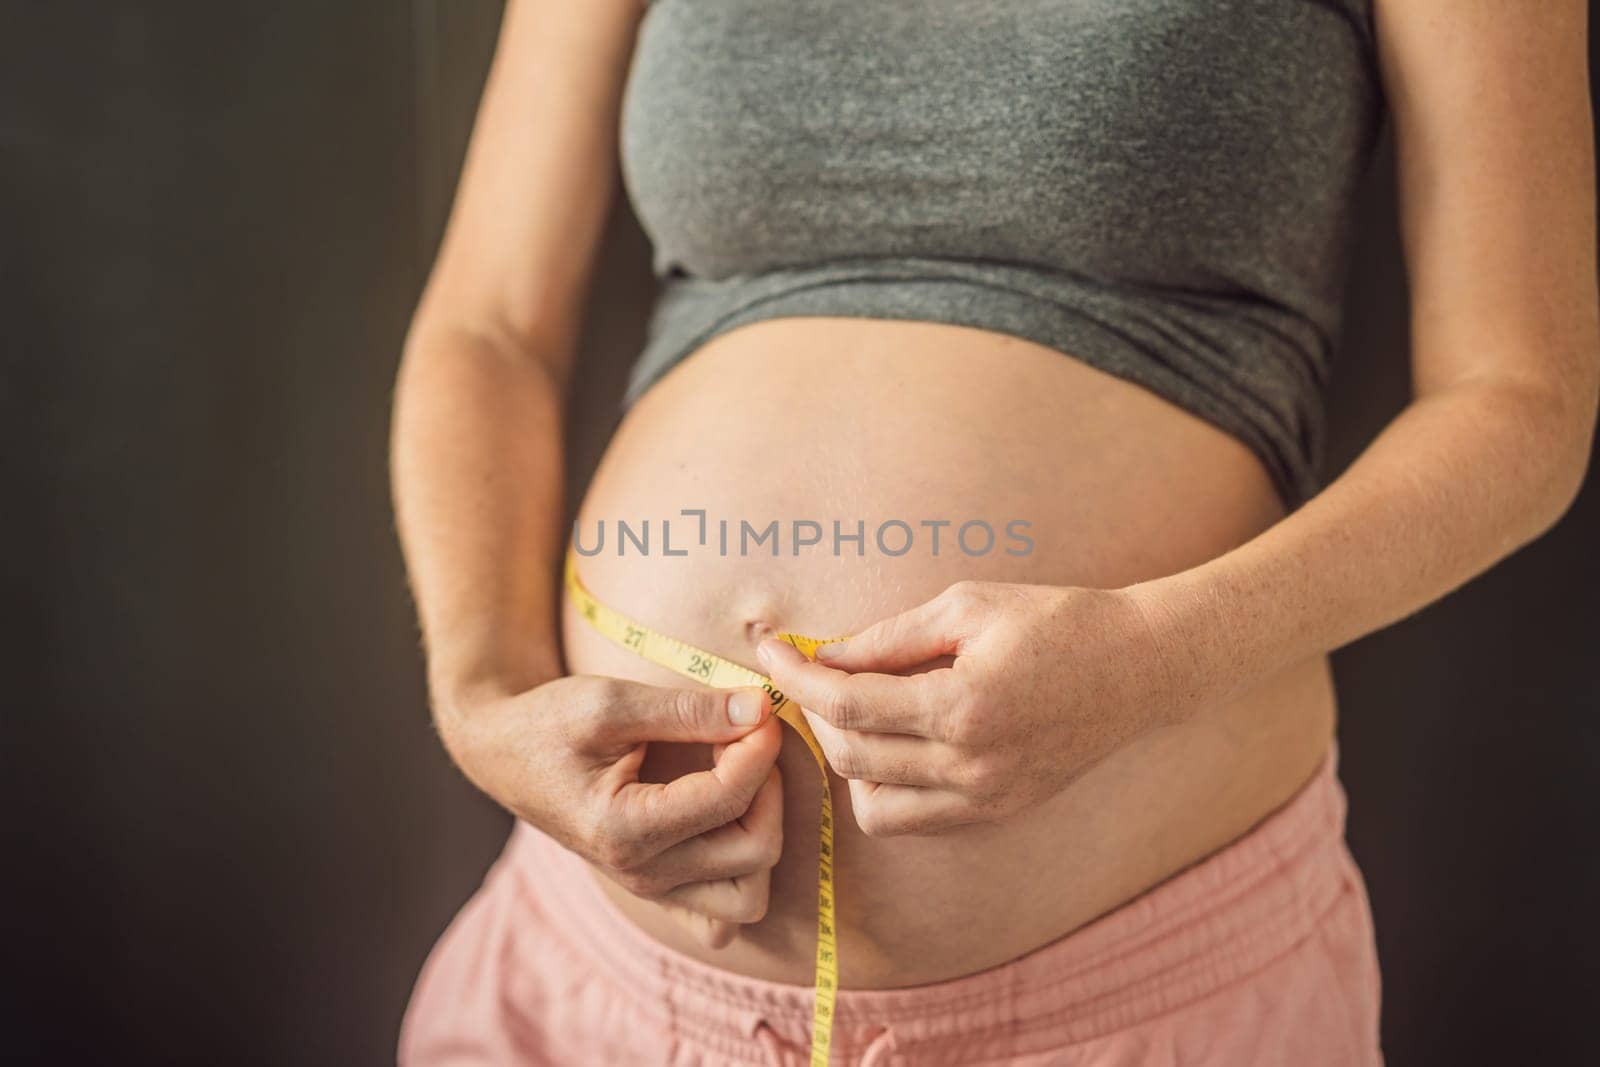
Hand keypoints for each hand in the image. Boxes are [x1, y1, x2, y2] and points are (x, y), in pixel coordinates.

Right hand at [437, 674, 784, 948]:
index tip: (760, 706)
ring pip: (749, 897)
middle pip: (756, 852)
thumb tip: (762, 708)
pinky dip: (741, 874)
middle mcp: (641, 874)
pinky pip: (722, 916)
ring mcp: (650, 889)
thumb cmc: (551, 721)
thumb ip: (691, 709)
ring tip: (742, 781)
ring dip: (762, 835)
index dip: (760, 746)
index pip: (730, 797)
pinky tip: (728, 818)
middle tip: (750, 741)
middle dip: (769, 788)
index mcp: (624, 829)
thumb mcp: (613, 700)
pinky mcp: (658, 890)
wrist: (504, 752)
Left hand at [756, 579, 1185, 835]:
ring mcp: (985, 799)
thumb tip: (823, 656)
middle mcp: (972, 766)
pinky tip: (893, 740)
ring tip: (859, 706)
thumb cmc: (1057, 622)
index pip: (848, 703)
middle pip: (851, 754)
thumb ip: (888, 638)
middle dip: (816, 708)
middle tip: (812, 666)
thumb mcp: (967, 606)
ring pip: (872, 801)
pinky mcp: (995, 813)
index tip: (770, 647)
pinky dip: (883, 785)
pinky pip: (910, 818)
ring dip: (848, 755)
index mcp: (963, 707)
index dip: (797, 674)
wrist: (1142, 668)